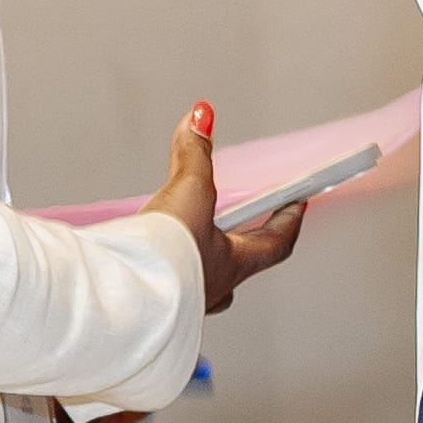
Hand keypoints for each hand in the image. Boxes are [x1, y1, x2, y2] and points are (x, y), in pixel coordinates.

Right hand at [145, 102, 309, 316]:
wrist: (124, 294)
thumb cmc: (164, 258)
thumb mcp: (187, 193)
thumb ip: (194, 156)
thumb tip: (202, 118)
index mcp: (234, 264)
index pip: (277, 242)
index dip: (289, 220)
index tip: (298, 206)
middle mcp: (214, 287)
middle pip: (241, 264)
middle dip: (241, 242)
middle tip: (239, 224)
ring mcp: (186, 301)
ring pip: (206, 280)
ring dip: (202, 260)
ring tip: (187, 240)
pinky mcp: (156, 304)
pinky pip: (172, 287)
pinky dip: (166, 272)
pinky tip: (151, 262)